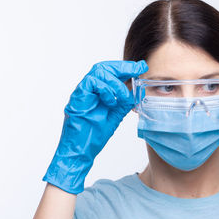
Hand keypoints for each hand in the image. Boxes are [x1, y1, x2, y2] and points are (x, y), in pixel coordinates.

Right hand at [43, 60, 147, 193]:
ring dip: (115, 82)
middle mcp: (88, 90)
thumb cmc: (92, 136)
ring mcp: (81, 93)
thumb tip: (137, 92)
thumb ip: (124, 104)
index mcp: (97, 93)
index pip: (110, 73)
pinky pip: (91, 82)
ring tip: (122, 96)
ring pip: (98, 72)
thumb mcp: (114, 117)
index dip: (125, 68)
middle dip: (122, 67)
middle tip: (137, 69)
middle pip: (103, 67)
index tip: (141, 67)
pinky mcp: (77, 98)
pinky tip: (111, 102)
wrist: (80, 151)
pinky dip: (105, 89)